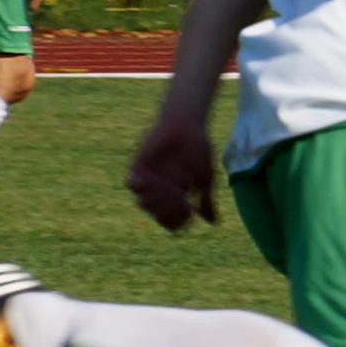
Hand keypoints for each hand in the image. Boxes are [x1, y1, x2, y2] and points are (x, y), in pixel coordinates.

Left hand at [126, 108, 218, 229]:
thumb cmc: (198, 149)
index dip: (179, 221)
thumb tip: (212, 222)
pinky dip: (145, 187)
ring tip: (173, 190)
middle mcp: (158, 190)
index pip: (170, 221)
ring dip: (160, 201)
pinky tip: (158, 181)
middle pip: (157, 215)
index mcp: (174, 196)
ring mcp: (147, 179)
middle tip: (183, 201)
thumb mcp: (205, 178)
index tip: (190, 210)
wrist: (187, 124)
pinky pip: (133, 185)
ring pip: (144, 204)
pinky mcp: (137, 166)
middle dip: (171, 211)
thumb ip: (206, 201)